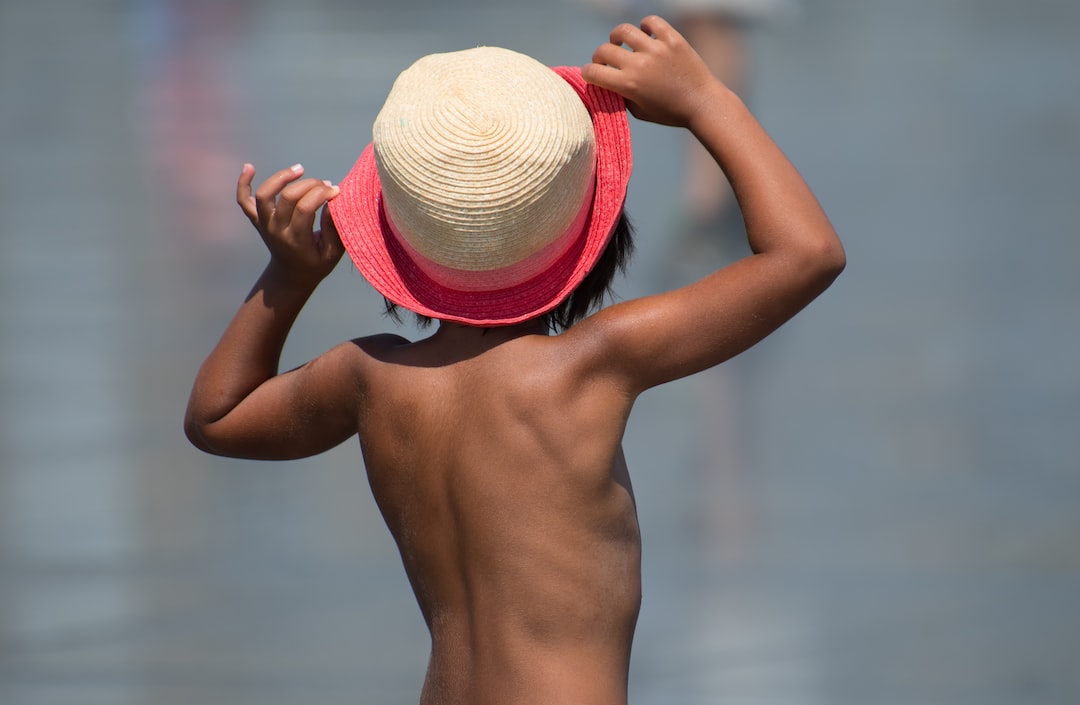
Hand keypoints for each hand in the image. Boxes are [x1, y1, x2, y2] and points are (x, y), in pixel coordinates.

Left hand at [237, 163, 344, 284]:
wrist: (291, 275)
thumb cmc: (317, 263)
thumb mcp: (332, 252)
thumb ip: (334, 228)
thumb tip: (333, 200)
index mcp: (296, 240)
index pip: (305, 208)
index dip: (322, 194)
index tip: (336, 190)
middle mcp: (276, 230)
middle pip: (287, 197)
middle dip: (310, 184)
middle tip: (325, 184)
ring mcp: (264, 224)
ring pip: (265, 194)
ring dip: (281, 177)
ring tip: (300, 169)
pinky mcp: (257, 220)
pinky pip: (244, 200)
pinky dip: (243, 182)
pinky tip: (250, 167)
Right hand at [583, 15, 720, 127]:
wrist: (702, 104)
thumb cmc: (670, 113)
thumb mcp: (640, 112)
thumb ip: (622, 97)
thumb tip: (610, 83)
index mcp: (628, 85)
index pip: (593, 72)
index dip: (587, 73)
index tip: (592, 74)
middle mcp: (639, 64)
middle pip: (604, 50)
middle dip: (599, 57)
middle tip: (606, 61)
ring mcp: (656, 49)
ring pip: (624, 31)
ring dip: (617, 37)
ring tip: (621, 42)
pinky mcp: (672, 40)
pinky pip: (651, 22)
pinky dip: (645, 26)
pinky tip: (646, 34)